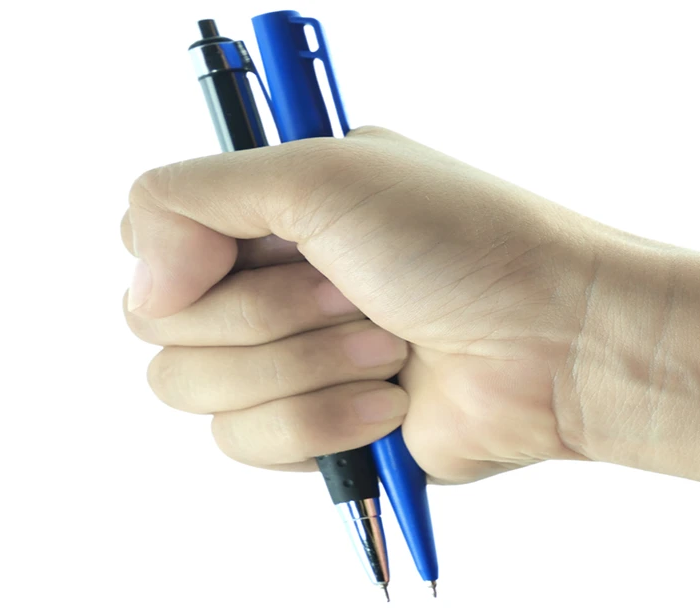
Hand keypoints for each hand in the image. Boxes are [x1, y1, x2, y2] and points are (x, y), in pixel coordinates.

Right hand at [121, 127, 660, 482]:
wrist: (554, 342)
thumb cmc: (464, 244)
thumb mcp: (322, 174)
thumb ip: (194, 198)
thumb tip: (144, 280)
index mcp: (268, 207)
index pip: (151, 233)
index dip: (181, 252)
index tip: (256, 245)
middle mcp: (269, 278)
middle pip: (160, 321)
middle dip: (264, 313)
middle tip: (350, 290)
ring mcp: (288, 357)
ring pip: (195, 388)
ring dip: (300, 365)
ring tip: (384, 343)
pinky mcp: (313, 426)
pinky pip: (247, 442)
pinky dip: (321, 420)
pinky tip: (387, 399)